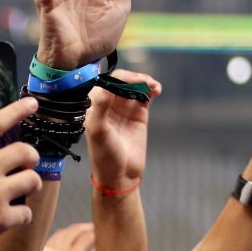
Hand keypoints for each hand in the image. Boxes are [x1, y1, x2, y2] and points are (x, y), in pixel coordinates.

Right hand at [0, 96, 43, 250]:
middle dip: (32, 157)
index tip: (32, 103)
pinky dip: (21, 217)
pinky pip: (26, 213)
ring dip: (31, 186)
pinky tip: (11, 219)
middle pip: (25, 151)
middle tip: (28, 164)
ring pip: (33, 180)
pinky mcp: (0, 219)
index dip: (16, 110)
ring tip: (23, 192)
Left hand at [85, 69, 160, 188]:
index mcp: (94, 106)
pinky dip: (152, 88)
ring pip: (135, 85)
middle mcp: (108, 104)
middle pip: (122, 81)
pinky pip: (145, 95)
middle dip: (134, 78)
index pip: (106, 82)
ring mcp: (124, 108)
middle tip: (145, 82)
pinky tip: (157, 90)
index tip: (130, 81)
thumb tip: (108, 85)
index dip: (119, 78)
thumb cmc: (104, 154)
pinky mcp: (138, 113)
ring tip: (153, 86)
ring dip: (145, 81)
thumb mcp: (98, 131)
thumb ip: (100, 107)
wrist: (121, 173)